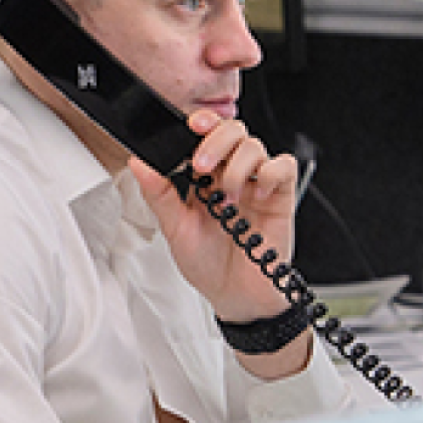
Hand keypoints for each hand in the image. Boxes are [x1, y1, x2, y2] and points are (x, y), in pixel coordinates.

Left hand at [127, 111, 300, 324]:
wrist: (236, 298)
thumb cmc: (208, 266)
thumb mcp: (175, 230)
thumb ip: (159, 194)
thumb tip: (138, 164)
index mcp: (206, 179)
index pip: (206, 136)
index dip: (201, 123)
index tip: (190, 127)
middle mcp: (232, 177)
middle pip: (233, 130)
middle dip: (216, 140)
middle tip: (202, 166)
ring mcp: (257, 185)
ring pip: (255, 145)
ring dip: (237, 165)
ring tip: (228, 197)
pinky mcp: (281, 198)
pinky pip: (284, 166)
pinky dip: (271, 172)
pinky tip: (258, 192)